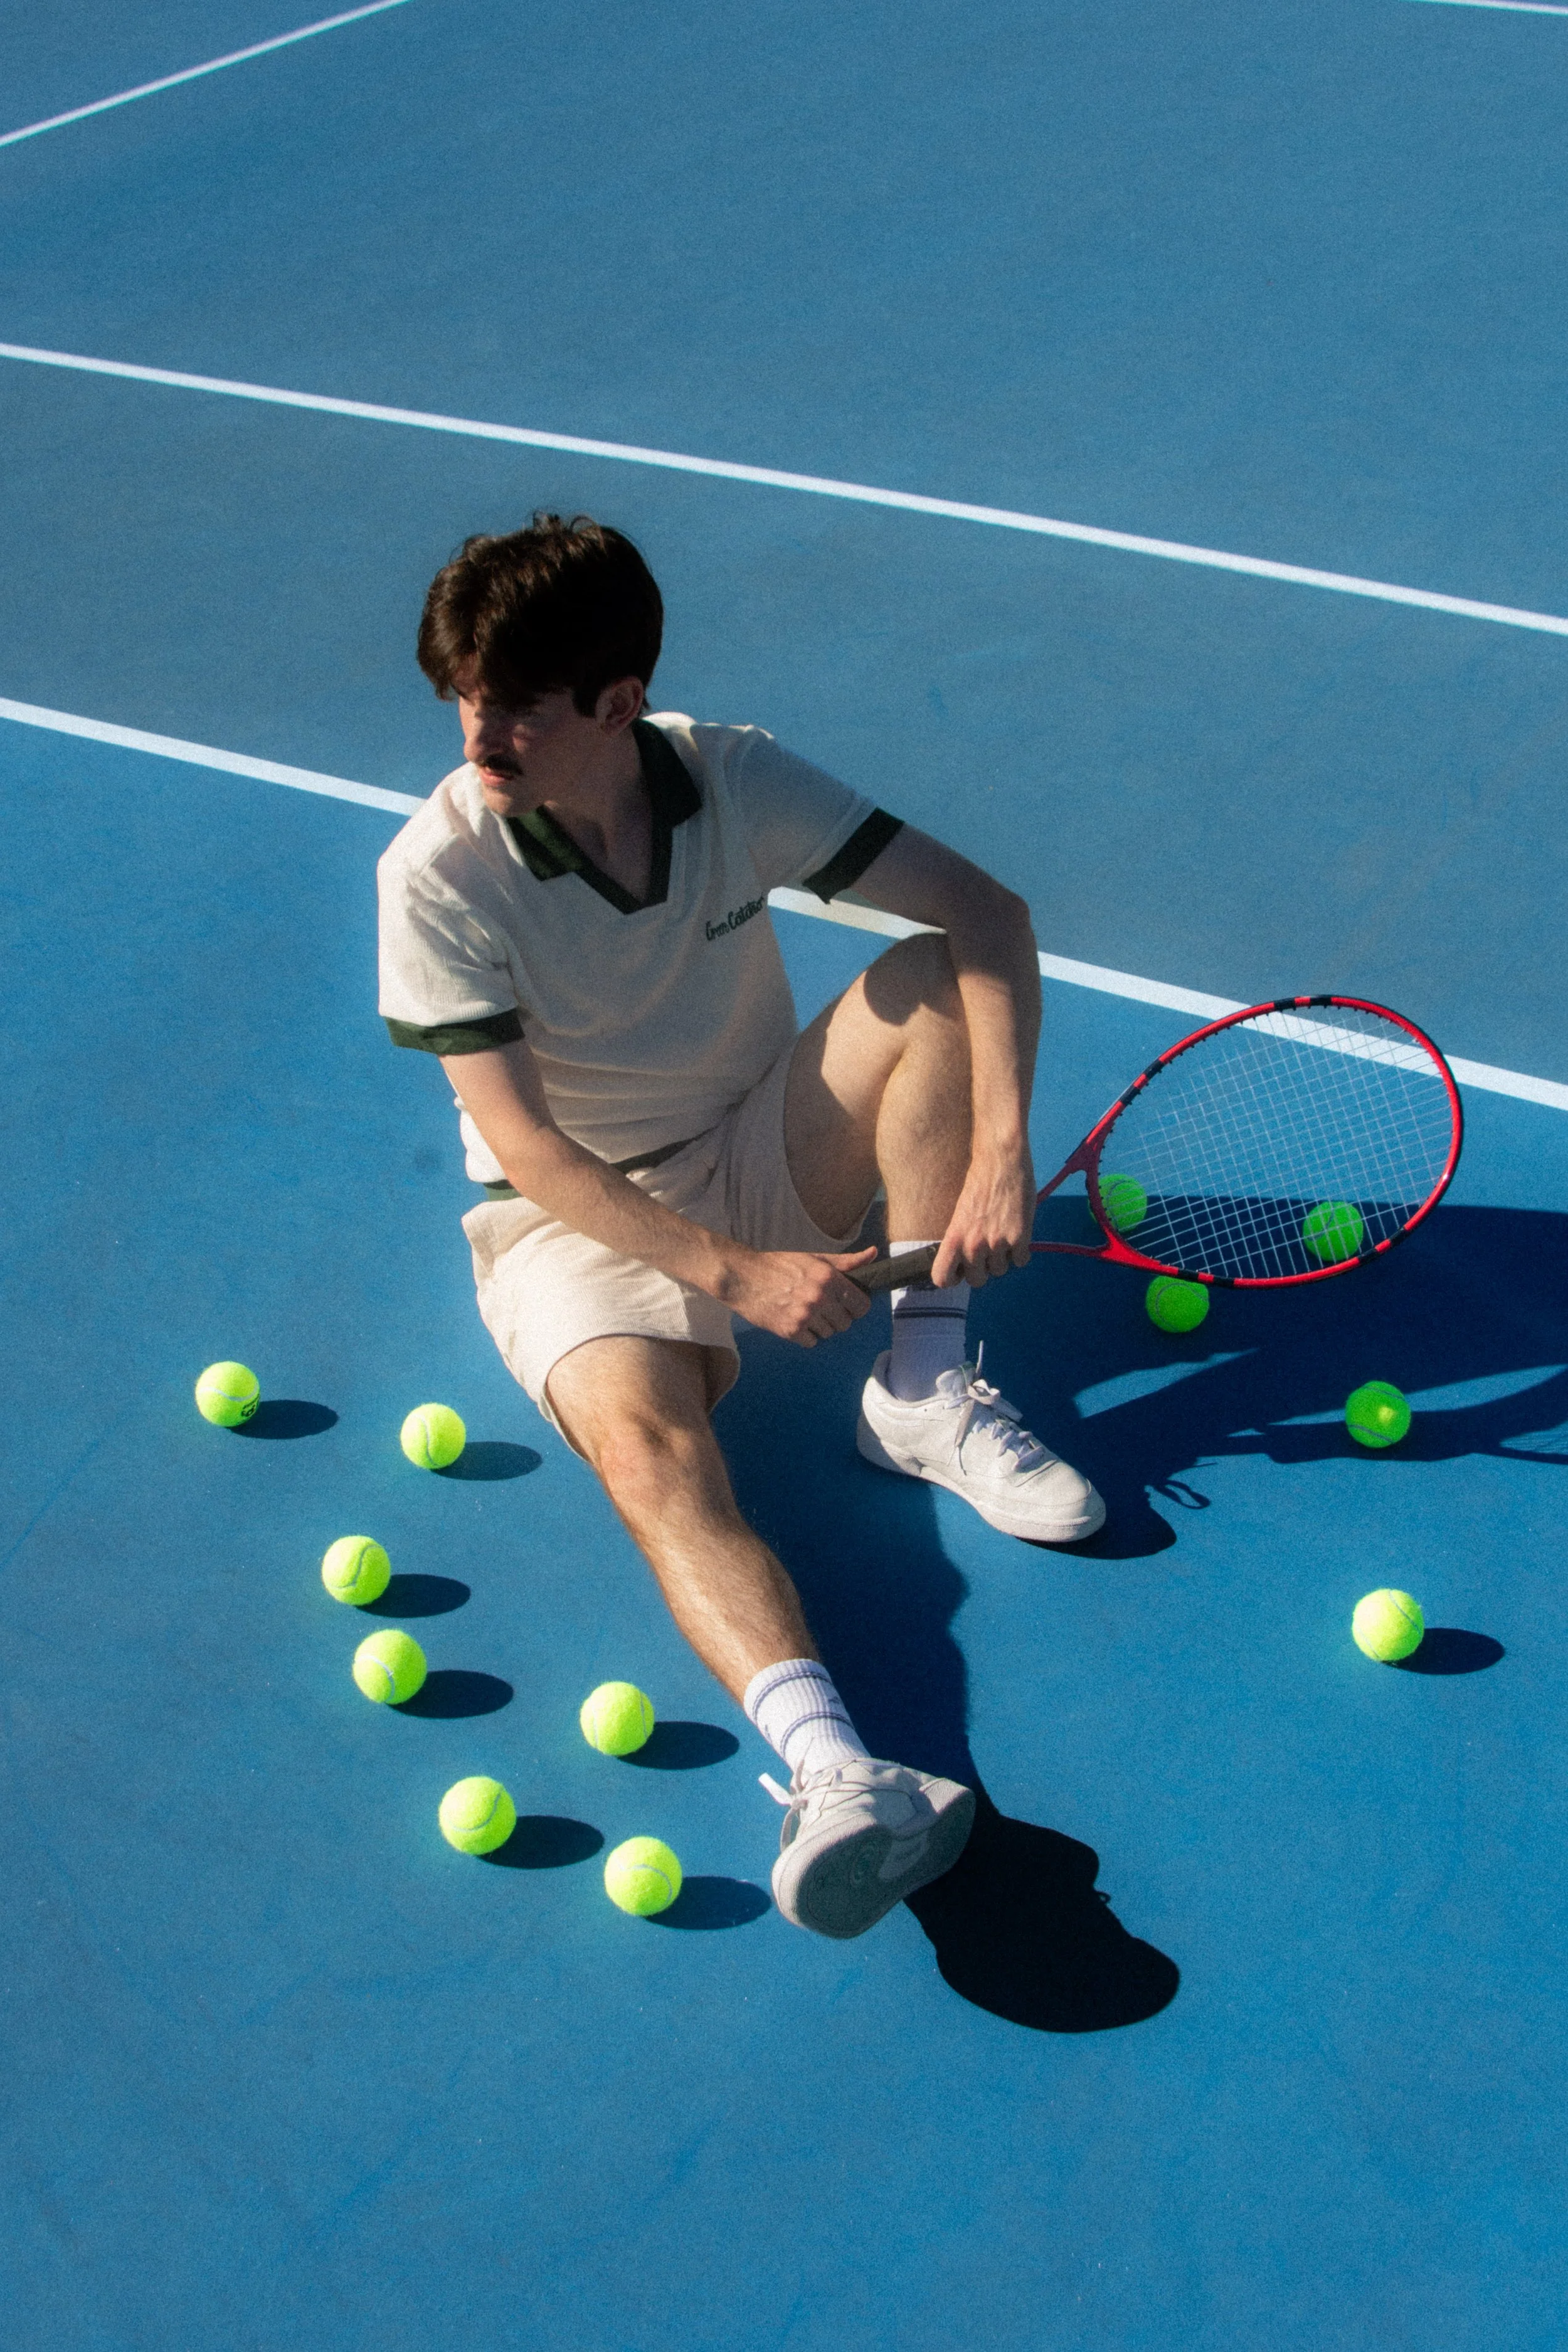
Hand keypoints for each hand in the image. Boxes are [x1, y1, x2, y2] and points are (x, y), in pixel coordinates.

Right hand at [722, 1246, 877, 1345]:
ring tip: (804, 1311)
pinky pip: (812, 1342)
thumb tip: (874, 1253)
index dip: (855, 1306)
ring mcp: (805, 1316)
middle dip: (836, 1317)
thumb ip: (846, 1262)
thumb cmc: (780, 1265)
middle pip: (846, 1323)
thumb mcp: (814, 1258)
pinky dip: (805, 1335)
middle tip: (821, 1308)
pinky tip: (794, 1320)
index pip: (861, 1306)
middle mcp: (820, 1297)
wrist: (743, 1277)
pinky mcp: (790, 1330)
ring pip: (829, 1334)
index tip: (846, 1304)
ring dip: (820, 1326)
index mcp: (828, 1277)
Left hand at [930, 1147, 1035, 1287]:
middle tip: (986, 1250)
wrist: (1001, 1161)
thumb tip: (963, 1262)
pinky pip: (1020, 1261)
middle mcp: (974, 1244)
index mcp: (954, 1238)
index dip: (952, 1279)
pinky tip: (1017, 1233)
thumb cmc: (979, 1183)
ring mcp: (998, 1242)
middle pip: (977, 1281)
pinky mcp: (1021, 1237)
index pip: (942, 1279)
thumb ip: (961, 1239)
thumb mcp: (960, 1213)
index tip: (959, 1272)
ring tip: (1002, 1235)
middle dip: (982, 1269)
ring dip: (1002, 1258)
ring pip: (1000, 1271)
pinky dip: (1021, 1251)